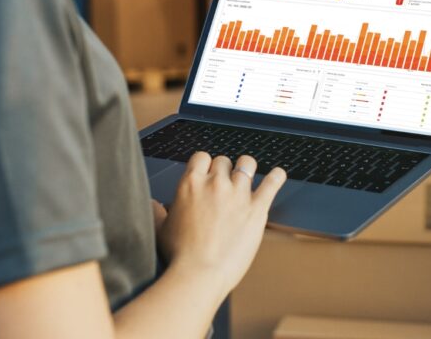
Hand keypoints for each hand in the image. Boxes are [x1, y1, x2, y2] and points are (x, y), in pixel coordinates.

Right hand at [157, 153, 285, 301]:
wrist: (199, 273)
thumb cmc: (179, 255)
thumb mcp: (161, 228)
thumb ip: (157, 211)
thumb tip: (152, 204)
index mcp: (191, 184)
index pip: (202, 157)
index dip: (206, 164)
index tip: (208, 172)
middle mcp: (215, 183)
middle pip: (224, 160)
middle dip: (224, 170)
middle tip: (225, 183)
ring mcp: (238, 193)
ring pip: (247, 164)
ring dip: (247, 168)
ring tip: (248, 175)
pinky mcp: (257, 208)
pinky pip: (272, 183)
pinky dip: (277, 176)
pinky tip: (278, 175)